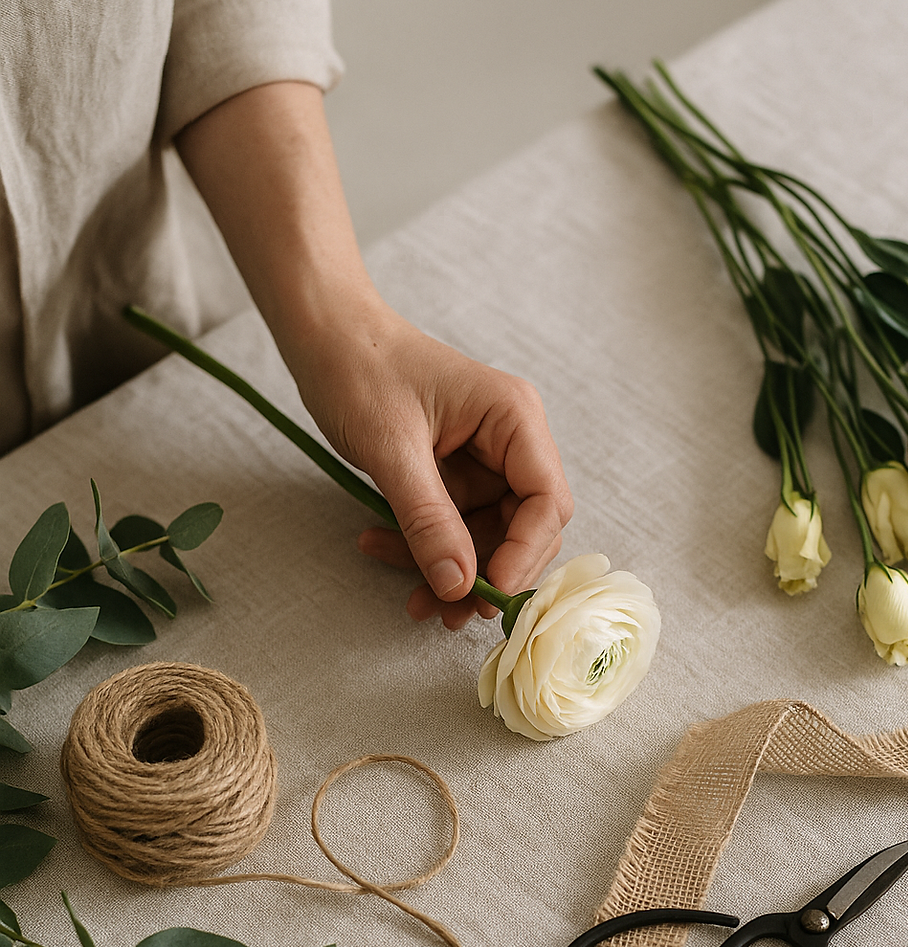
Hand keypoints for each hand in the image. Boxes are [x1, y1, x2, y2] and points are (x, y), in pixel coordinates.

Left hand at [294, 303, 572, 627]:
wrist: (323, 336)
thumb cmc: (359, 369)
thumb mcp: (391, 449)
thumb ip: (428, 519)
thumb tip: (459, 584)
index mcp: (513, 418)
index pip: (546, 501)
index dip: (525, 553)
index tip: (487, 591)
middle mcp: (510, 440)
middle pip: (524, 528)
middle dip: (487, 571)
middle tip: (448, 610)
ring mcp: (483, 459)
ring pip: (486, 537)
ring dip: (450, 571)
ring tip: (409, 596)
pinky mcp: (454, 474)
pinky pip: (453, 527)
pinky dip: (424, 549)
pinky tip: (378, 547)